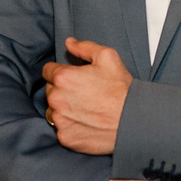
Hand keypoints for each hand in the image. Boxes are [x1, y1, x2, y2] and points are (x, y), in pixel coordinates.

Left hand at [43, 37, 132, 154]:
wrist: (133, 120)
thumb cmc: (121, 88)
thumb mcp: (107, 57)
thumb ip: (84, 47)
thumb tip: (68, 43)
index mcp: (63, 78)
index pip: (48, 71)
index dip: (60, 72)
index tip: (72, 77)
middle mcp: (56, 99)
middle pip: (50, 90)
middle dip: (62, 90)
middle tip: (83, 93)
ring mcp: (60, 120)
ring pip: (53, 110)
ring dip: (63, 108)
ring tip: (84, 108)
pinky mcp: (65, 137)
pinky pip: (61, 128)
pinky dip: (70, 126)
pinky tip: (85, 122)